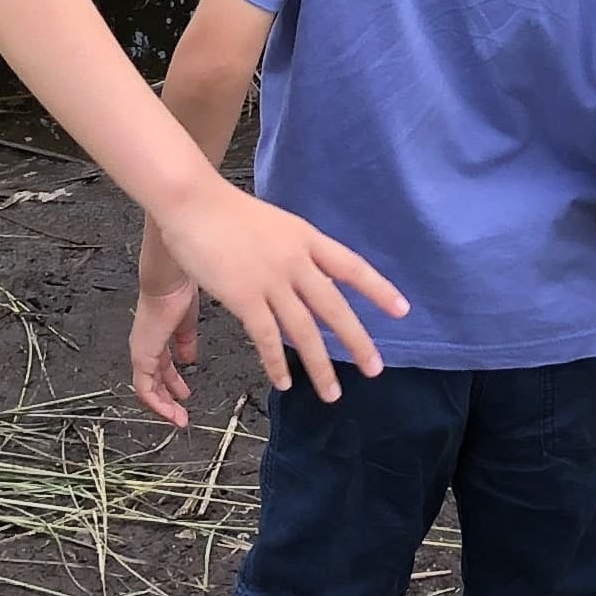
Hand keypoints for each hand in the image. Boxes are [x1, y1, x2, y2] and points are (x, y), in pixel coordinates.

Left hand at [129, 277, 202, 428]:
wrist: (169, 281)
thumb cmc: (177, 292)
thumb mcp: (187, 324)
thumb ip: (186, 342)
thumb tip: (189, 358)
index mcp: (156, 338)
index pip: (160, 369)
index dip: (172, 384)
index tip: (184, 396)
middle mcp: (145, 347)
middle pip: (153, 382)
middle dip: (168, 400)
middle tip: (180, 414)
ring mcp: (141, 352)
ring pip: (147, 388)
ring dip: (163, 405)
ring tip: (176, 417)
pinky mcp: (142, 356)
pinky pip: (144, 387)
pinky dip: (156, 402)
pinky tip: (169, 410)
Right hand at [152, 174, 407, 399]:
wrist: (193, 201)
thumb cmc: (227, 211)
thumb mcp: (276, 226)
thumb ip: (296, 252)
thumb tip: (313, 281)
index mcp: (306, 238)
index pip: (351, 266)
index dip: (378, 289)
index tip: (402, 310)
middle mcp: (295, 260)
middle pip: (333, 306)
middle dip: (356, 341)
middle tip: (374, 369)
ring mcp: (271, 279)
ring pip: (303, 330)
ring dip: (319, 365)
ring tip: (332, 393)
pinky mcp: (244, 296)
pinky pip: (266, 337)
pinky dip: (277, 362)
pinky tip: (284, 382)